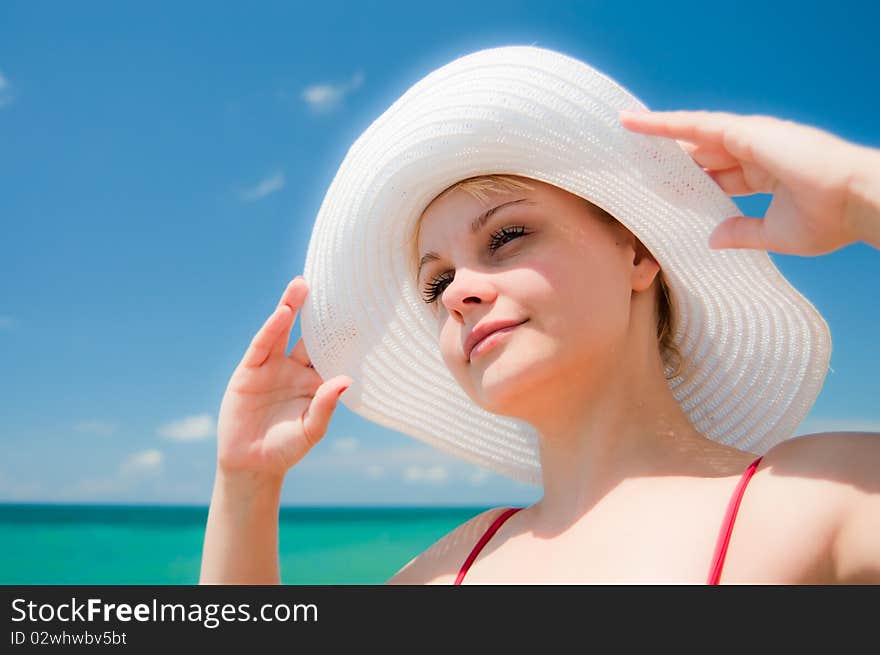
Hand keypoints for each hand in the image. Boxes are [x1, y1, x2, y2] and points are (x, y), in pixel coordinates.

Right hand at [216, 276, 351, 480]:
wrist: (252, 464)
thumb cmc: (286, 449)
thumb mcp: (310, 430)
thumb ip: (325, 406)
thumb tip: (346, 380)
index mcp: (315, 381)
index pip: (331, 352)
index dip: (342, 334)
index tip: (360, 314)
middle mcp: (294, 369)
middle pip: (308, 334)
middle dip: (318, 312)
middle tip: (332, 286)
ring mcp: (271, 367)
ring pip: (282, 331)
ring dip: (291, 307)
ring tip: (302, 284)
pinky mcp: (249, 370)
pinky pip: (262, 345)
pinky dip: (271, 328)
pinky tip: (282, 311)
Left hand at [619, 109, 863, 255]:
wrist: (855, 202)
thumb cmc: (828, 220)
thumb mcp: (774, 234)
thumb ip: (741, 233)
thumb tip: (712, 239)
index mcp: (763, 176)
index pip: (715, 178)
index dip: (688, 182)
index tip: (661, 189)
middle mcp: (753, 153)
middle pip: (699, 155)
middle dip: (667, 160)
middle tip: (631, 163)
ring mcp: (748, 139)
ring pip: (690, 136)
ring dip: (655, 135)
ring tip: (622, 132)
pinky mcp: (743, 131)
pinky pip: (692, 125)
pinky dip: (662, 123)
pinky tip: (634, 123)